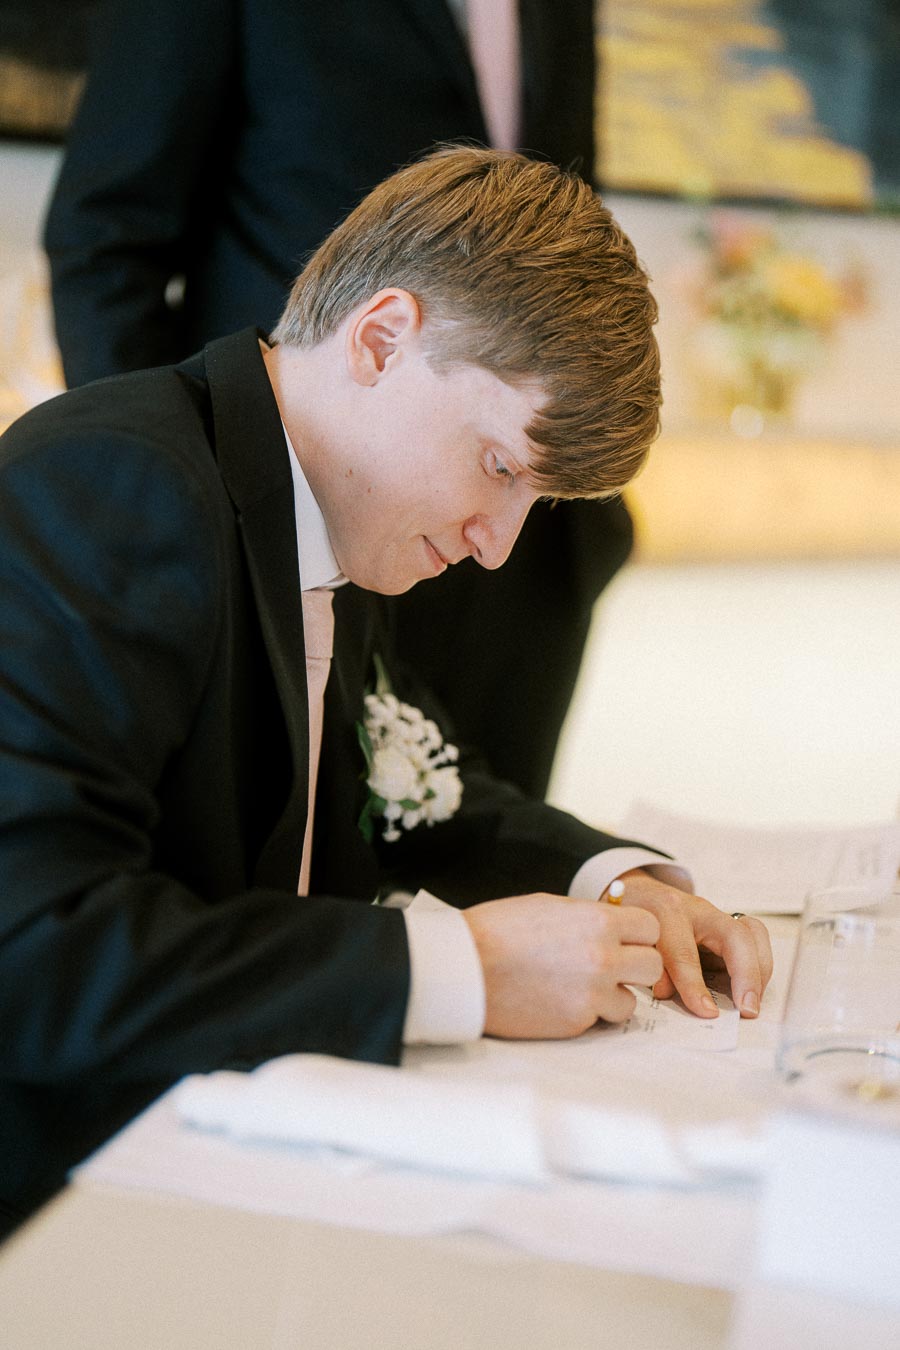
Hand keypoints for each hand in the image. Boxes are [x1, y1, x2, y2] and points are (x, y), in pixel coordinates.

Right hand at [463, 893, 662, 1039]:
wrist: (464, 967)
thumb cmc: (499, 930)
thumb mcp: (549, 906)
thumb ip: (589, 916)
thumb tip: (614, 923)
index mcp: (597, 921)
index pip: (651, 927)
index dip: (638, 933)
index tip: (624, 939)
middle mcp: (602, 956)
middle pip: (652, 965)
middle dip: (634, 966)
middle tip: (611, 966)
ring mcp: (591, 993)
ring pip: (631, 1001)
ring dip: (614, 995)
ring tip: (582, 986)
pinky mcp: (576, 1022)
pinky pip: (601, 1020)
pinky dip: (589, 1014)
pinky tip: (562, 1000)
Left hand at [613, 870, 772, 1018]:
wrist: (639, 893)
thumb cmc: (632, 917)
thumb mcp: (629, 939)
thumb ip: (648, 966)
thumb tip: (666, 992)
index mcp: (666, 912)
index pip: (683, 952)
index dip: (695, 985)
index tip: (707, 1012)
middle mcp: (697, 909)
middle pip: (735, 936)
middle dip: (746, 975)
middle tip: (747, 1009)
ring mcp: (717, 914)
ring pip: (754, 932)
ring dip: (759, 970)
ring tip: (752, 1001)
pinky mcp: (728, 923)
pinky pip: (755, 938)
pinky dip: (759, 964)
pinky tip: (751, 988)